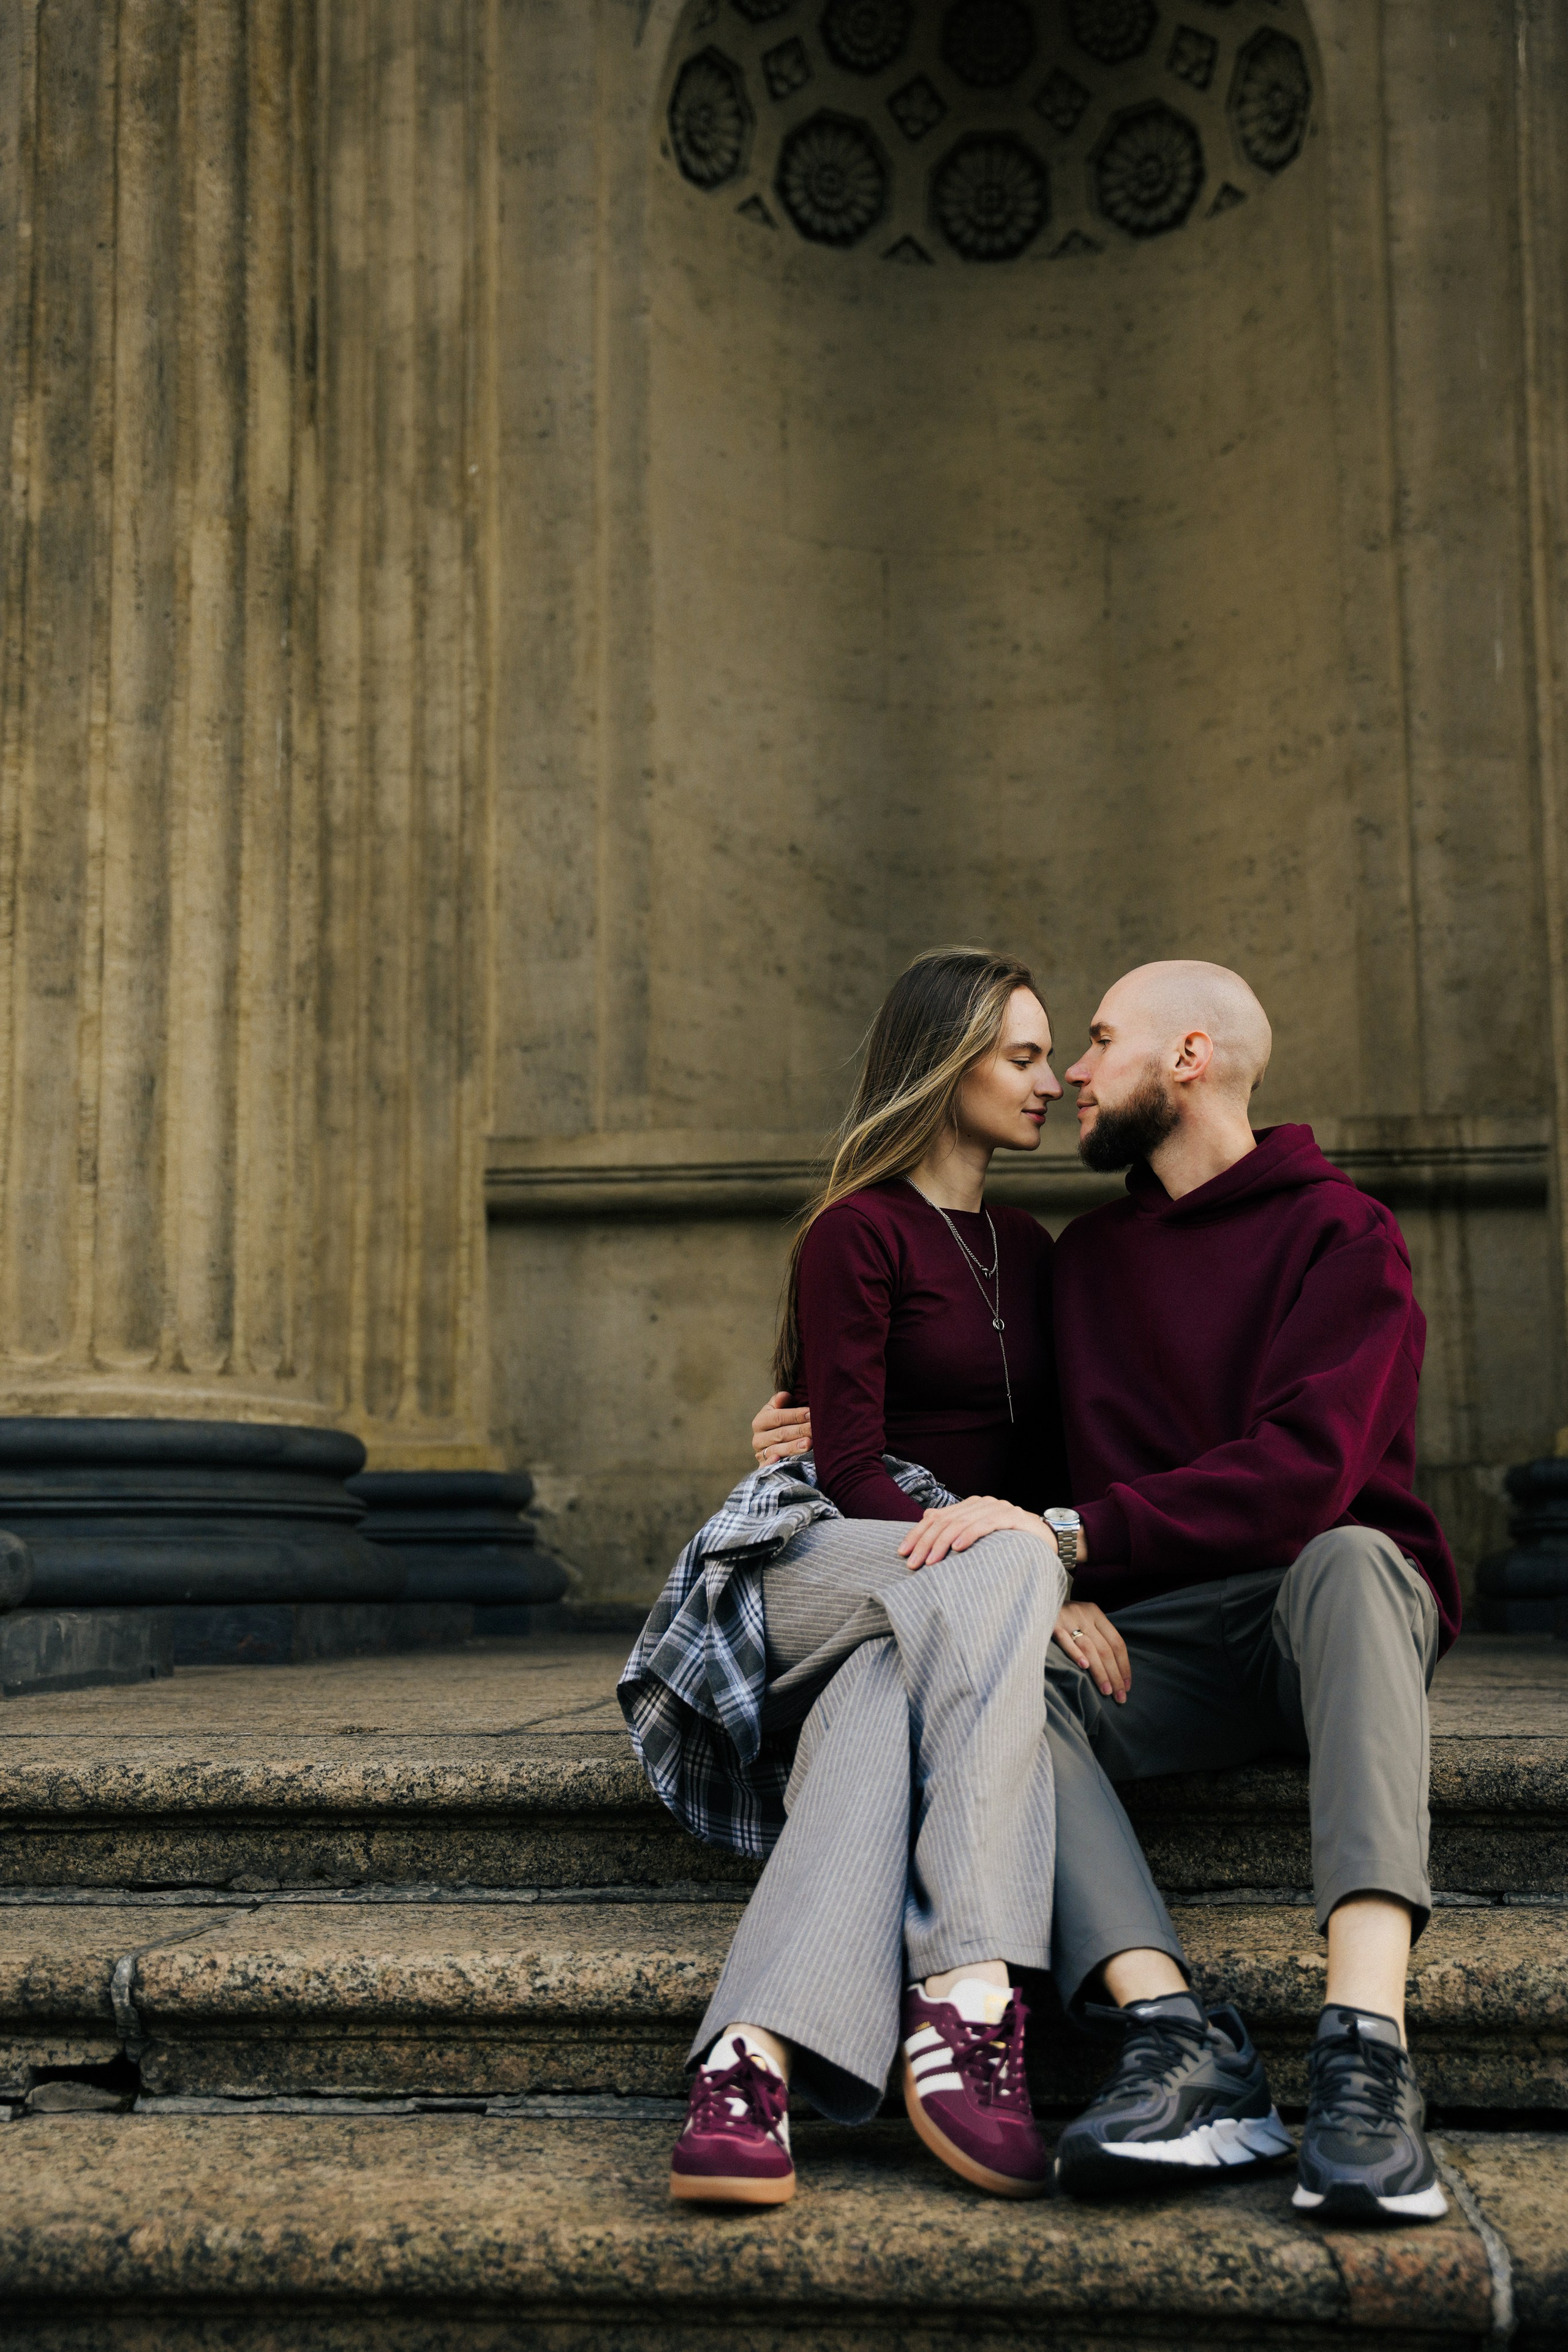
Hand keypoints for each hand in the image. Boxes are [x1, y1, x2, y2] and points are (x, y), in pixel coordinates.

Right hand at [753, 1391, 811, 1466]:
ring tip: (809, 1444)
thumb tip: (784, 1396)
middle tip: (815, 1429)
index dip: (795, 1415)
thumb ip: (782, 1402)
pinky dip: (773, 1464)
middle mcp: (757, 1439)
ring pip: (777, 1450)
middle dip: (800, 1430)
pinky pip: (768, 1467)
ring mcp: (760, 1454)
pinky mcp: (764, 1468)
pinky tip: (781, 1460)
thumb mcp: (780, 1410)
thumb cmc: (783, 1423)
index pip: (778, 1417)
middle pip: (781, 1434)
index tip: (811, 1413)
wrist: (775, 1444)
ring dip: (793, 1447)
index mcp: (760, 1421)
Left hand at [898, 1496, 1055, 1569]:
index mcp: (970, 1506)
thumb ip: (957, 1529)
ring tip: (931, 1562)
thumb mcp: (980, 1537)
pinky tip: (958, 1547)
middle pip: (945, 1520)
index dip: (917, 1534)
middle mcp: (981, 1503)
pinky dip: (969, 1535)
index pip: (936, 1517)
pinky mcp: (1012, 1517)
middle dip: (925, 1543)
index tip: (902, 1552)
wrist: (1050, 1538)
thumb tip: (927, 1520)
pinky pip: (986, 1524)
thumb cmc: (1011, 1542)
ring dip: (942, 1543)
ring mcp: (997, 1508)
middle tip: (913, 1564)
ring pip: (961, 1523)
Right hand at [1053, 1602, 1130, 1703]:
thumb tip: (1113, 1668)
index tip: (1127, 1686)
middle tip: (1120, 1696)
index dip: (1124, 1665)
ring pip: (1089, 1648)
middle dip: (1114, 1675)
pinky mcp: (1050, 1623)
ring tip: (1106, 1691)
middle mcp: (1084, 1614)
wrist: (1031, 1595)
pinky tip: (1084, 1667)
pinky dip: (1075, 1653)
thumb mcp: (1081, 1617)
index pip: (1116, 1642)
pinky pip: (1065, 1640)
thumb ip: (1094, 1635)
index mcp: (1095, 1613)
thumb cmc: (1060, 1614)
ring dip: (1100, 1672)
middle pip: (1105, 1649)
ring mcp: (1067, 1618)